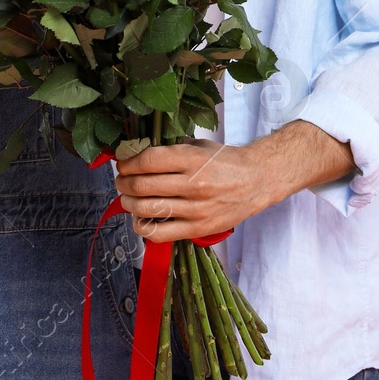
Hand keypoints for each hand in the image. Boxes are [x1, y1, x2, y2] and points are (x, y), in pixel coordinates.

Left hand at [112, 123, 355, 241]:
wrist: (257, 181)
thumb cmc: (225, 161)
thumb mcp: (199, 146)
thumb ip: (170, 150)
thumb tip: (135, 154)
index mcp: (192, 158)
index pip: (147, 161)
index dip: (127, 163)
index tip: (122, 164)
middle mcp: (193, 183)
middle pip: (142, 185)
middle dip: (124, 183)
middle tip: (121, 181)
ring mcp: (196, 209)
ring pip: (147, 209)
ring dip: (129, 203)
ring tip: (128, 198)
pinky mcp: (198, 228)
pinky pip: (160, 233)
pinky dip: (142, 227)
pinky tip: (141, 219)